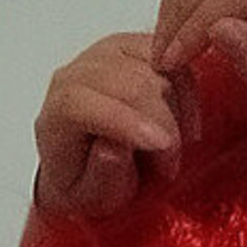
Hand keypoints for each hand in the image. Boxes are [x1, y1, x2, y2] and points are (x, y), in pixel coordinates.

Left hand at [33, 30, 203, 217]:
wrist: (87, 166)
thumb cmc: (88, 184)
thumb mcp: (90, 199)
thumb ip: (101, 177)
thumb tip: (115, 148)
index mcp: (59, 111)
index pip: (83, 102)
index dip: (126, 121)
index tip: (163, 146)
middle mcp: (78, 74)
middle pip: (127, 81)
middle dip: (163, 123)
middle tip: (168, 166)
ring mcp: (105, 55)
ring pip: (153, 67)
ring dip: (176, 109)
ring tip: (174, 148)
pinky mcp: (133, 47)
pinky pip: (169, 55)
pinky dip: (186, 88)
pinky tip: (185, 122)